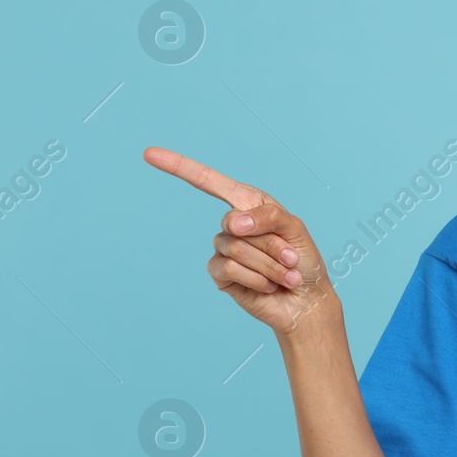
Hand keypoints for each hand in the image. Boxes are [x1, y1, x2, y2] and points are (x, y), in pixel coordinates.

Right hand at [143, 146, 336, 334]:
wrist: (306, 302)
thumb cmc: (304, 262)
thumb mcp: (294, 228)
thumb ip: (266, 216)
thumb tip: (232, 223)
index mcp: (248, 203)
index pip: (208, 181)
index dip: (178, 167)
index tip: (149, 154)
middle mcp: (233, 224)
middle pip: (235, 223)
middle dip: (271, 244)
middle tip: (290, 259)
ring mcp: (224, 250)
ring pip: (236, 249)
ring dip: (268, 265)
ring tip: (284, 276)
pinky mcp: (221, 275)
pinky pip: (230, 269)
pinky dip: (256, 279)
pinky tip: (268, 286)